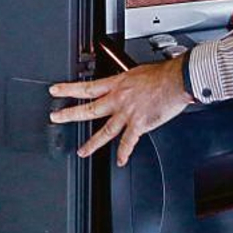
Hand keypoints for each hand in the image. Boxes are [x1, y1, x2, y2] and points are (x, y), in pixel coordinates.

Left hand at [49, 57, 194, 165]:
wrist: (176, 79)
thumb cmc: (162, 74)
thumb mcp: (137, 72)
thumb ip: (128, 82)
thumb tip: (127, 85)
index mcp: (117, 84)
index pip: (87, 87)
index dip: (69, 89)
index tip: (56, 90)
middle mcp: (119, 99)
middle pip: (89, 109)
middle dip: (69, 114)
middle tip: (56, 117)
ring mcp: (127, 113)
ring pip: (104, 131)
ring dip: (92, 143)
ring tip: (82, 152)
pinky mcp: (139, 124)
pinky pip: (128, 142)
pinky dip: (124, 153)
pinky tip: (120, 160)